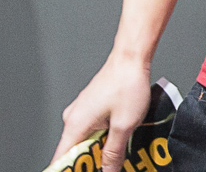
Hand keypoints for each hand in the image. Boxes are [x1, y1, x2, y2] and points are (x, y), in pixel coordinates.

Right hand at [50, 52, 151, 171]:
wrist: (132, 56)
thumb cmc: (127, 82)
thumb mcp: (124, 125)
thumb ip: (114, 152)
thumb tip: (108, 170)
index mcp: (75, 125)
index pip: (61, 160)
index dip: (71, 171)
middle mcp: (74, 117)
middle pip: (76, 152)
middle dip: (93, 161)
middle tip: (111, 164)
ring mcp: (83, 109)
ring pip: (88, 138)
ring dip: (102, 147)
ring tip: (121, 148)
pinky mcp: (92, 104)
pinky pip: (94, 126)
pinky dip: (105, 134)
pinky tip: (121, 132)